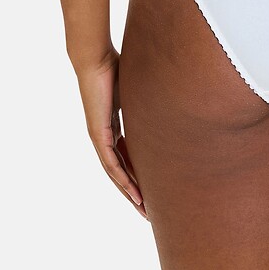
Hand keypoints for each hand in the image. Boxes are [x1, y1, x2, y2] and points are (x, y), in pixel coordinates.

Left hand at [76, 47, 147, 218]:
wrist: (95, 59)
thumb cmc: (115, 66)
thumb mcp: (137, 90)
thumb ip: (149, 99)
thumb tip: (173, 93)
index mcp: (113, 126)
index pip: (127, 158)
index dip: (139, 174)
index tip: (153, 188)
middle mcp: (104, 136)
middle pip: (120, 171)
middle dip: (135, 192)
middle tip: (149, 210)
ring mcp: (99, 137)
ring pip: (115, 173)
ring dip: (129, 192)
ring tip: (144, 209)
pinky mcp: (98, 134)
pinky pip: (110, 163)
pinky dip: (122, 179)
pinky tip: (132, 192)